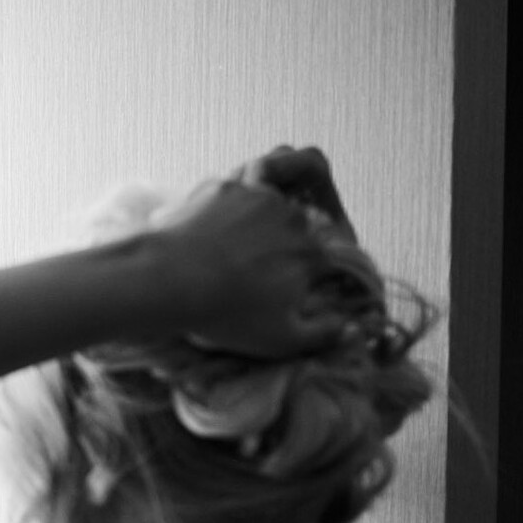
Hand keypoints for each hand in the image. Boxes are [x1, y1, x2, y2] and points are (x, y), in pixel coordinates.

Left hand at [153, 158, 350, 359]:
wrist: (171, 282)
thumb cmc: (226, 314)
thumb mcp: (281, 339)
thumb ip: (323, 335)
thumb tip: (351, 329)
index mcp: (310, 251)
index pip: (324, 252)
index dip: (307, 267)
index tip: (285, 282)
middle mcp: (291, 216)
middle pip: (299, 220)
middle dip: (285, 236)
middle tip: (254, 261)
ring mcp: (257, 196)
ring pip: (271, 193)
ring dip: (261, 209)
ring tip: (239, 233)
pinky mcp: (223, 186)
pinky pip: (238, 183)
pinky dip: (231, 197)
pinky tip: (215, 220)